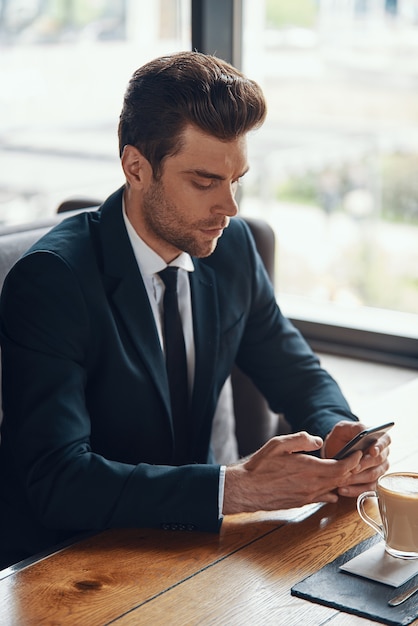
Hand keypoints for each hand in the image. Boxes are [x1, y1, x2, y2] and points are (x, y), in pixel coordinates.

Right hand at [223, 431, 361, 514]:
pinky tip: (330, 487)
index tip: (359, 452)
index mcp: (309, 468)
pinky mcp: (302, 503)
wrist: (246, 489)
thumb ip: (301, 440)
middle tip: (357, 460)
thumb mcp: (279, 444)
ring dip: (342, 481)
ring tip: (345, 470)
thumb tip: (318, 441)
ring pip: (334, 489)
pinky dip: (332, 492)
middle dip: (352, 469)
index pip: (342, 467)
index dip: (354, 460)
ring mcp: (308, 496)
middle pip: (342, 479)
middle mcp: (312, 485)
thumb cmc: (260, 466)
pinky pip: (324, 498)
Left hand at [322, 421, 390, 497]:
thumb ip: (354, 427)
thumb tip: (364, 432)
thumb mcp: (344, 428)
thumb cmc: (341, 438)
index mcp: (380, 438)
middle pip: (378, 461)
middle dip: (364, 465)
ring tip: (342, 480)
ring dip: (357, 479)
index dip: (380, 447)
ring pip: (373, 476)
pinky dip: (355, 490)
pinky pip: (368, 489)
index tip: (372, 451)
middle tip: (352, 468)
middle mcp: (383, 455)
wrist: (334, 452)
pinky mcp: (373, 483)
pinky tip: (342, 490)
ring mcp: (379, 469)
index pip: (385, 441)